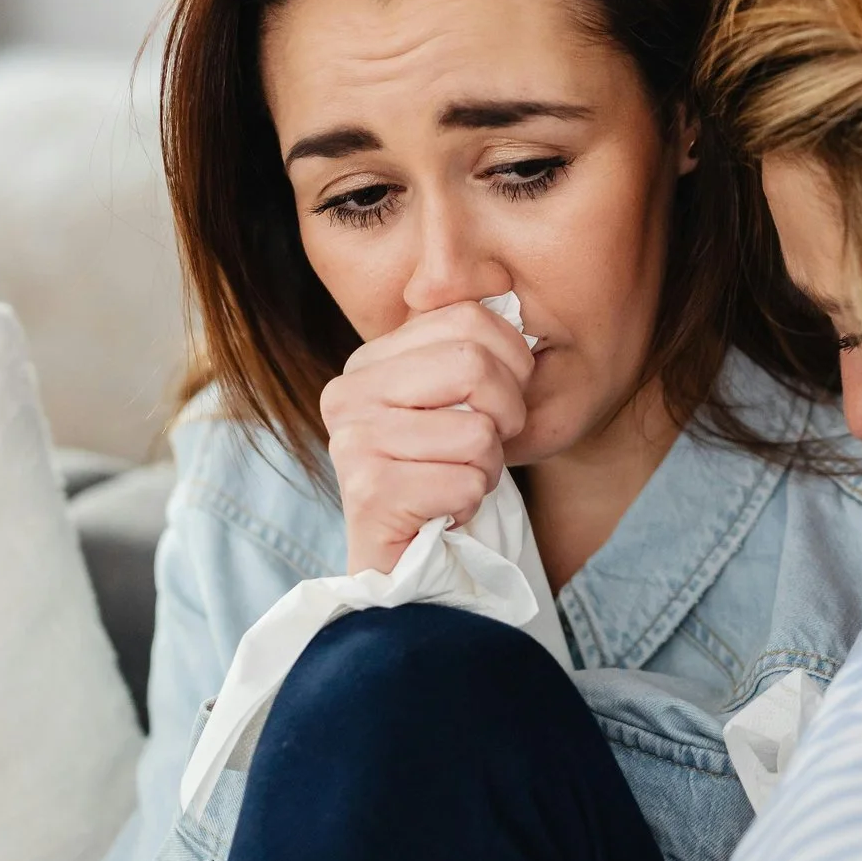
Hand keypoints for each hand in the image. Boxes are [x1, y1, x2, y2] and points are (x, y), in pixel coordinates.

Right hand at [320, 301, 534, 574]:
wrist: (411, 566)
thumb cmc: (444, 476)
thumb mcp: (457, 402)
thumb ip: (470, 349)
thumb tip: (507, 294)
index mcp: (370, 360)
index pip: (468, 317)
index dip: (513, 361)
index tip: (502, 400)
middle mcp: (348, 393)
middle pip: (474, 364)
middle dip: (507, 413)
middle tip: (487, 445)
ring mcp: (352, 442)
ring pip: (477, 430)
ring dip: (488, 466)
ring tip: (456, 481)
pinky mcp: (368, 493)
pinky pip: (467, 480)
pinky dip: (473, 500)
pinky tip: (443, 510)